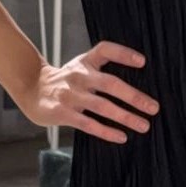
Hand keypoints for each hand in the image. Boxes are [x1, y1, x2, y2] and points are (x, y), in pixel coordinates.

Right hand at [19, 41, 158, 142]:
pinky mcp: (62, 113)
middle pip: (110, 83)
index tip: (143, 62)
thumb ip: (102, 69)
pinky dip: (106, 131)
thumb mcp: (81, 66)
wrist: (32, 89)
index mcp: (85, 62)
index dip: (123, 54)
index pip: (105, 50)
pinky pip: (88, 123)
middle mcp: (79, 76)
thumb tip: (138, 84)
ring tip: (144, 125)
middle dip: (134, 96)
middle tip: (153, 108)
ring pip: (102, 106)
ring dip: (125, 117)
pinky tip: (121, 136)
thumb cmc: (66, 81)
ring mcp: (70, 94)